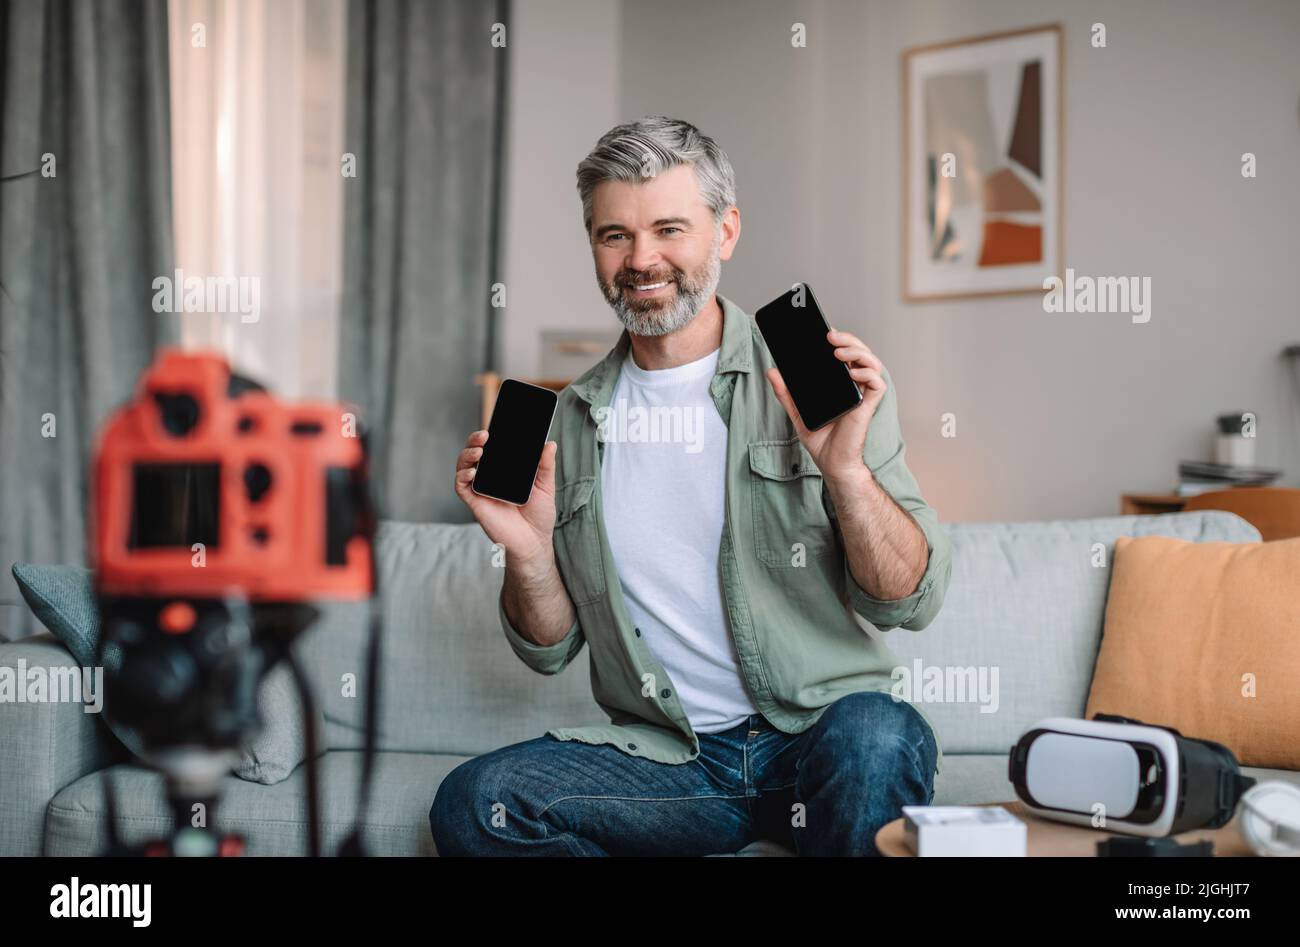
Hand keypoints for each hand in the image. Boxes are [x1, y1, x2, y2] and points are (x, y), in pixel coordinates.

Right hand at [454, 431, 557, 565]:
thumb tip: (550, 443)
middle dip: (475, 440)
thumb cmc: (539, 515)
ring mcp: (481, 489)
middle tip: (485, 435)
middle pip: (475, 452)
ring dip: (467, 455)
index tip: (496, 424)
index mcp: (505, 470)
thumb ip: (545, 466)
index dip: (491, 434)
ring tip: (479, 451)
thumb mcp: (546, 487)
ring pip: (464, 466)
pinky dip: (462, 477)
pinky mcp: (475, 502)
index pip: (493, 447)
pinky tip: (471, 472)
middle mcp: (490, 476)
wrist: (534, 543)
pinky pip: (461, 487)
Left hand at [765, 328, 886, 482]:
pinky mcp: (868, 406)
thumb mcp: (797, 412)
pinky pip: (877, 384)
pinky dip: (867, 374)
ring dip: (857, 351)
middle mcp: (854, 386)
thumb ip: (786, 393)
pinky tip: (852, 374)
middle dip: (847, 339)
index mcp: (840, 384)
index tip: (823, 331)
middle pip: (859, 353)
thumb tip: (772, 371)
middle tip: (829, 336)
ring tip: (837, 351)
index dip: (839, 339)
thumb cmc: (821, 440)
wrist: (832, 464)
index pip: (844, 354)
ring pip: (871, 363)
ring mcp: (862, 395)